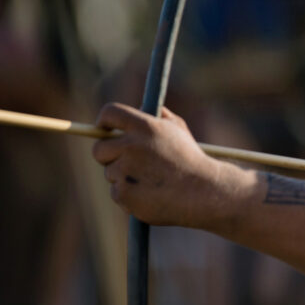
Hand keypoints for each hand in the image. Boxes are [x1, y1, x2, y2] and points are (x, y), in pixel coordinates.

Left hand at [91, 102, 249, 227]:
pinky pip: (117, 192)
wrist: (204, 192)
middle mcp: (132, 146)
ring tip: (152, 181)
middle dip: (108, 154)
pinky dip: (130, 195)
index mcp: (145, 127)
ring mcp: (126, 171)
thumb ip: (158, 117)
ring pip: (110, 173)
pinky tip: (152, 194)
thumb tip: (139, 109)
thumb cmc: (192, 160)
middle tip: (126, 160)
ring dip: (124, 176)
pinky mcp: (124, 194)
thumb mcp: (180, 131)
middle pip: (99, 149)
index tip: (104, 128)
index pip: (110, 113)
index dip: (104, 121)